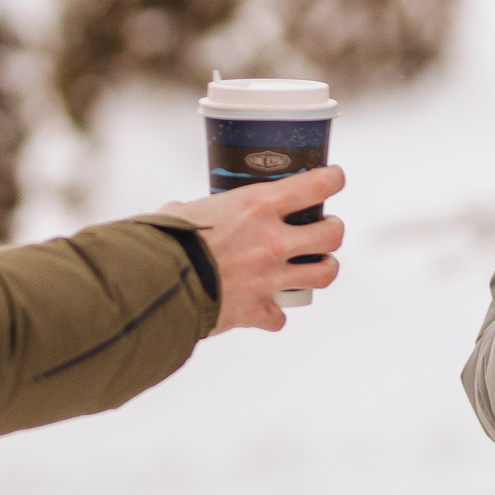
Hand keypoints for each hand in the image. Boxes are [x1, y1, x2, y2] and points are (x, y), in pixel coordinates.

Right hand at [160, 167, 345, 333]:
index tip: (336, 178)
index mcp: (258, 206)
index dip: (333, 180)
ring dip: (325, 268)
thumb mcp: (184, 210)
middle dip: (333, 229)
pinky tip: (268, 309)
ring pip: (323, 275)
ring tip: (320, 265)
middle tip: (327, 227)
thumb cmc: (166, 240)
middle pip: (330, 234)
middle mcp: (272, 241)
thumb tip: (180, 210)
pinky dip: (274, 314)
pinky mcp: (257, 309)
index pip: (314, 186)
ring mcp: (270, 278)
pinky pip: (279, 316)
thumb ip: (193, 210)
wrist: (158, 286)